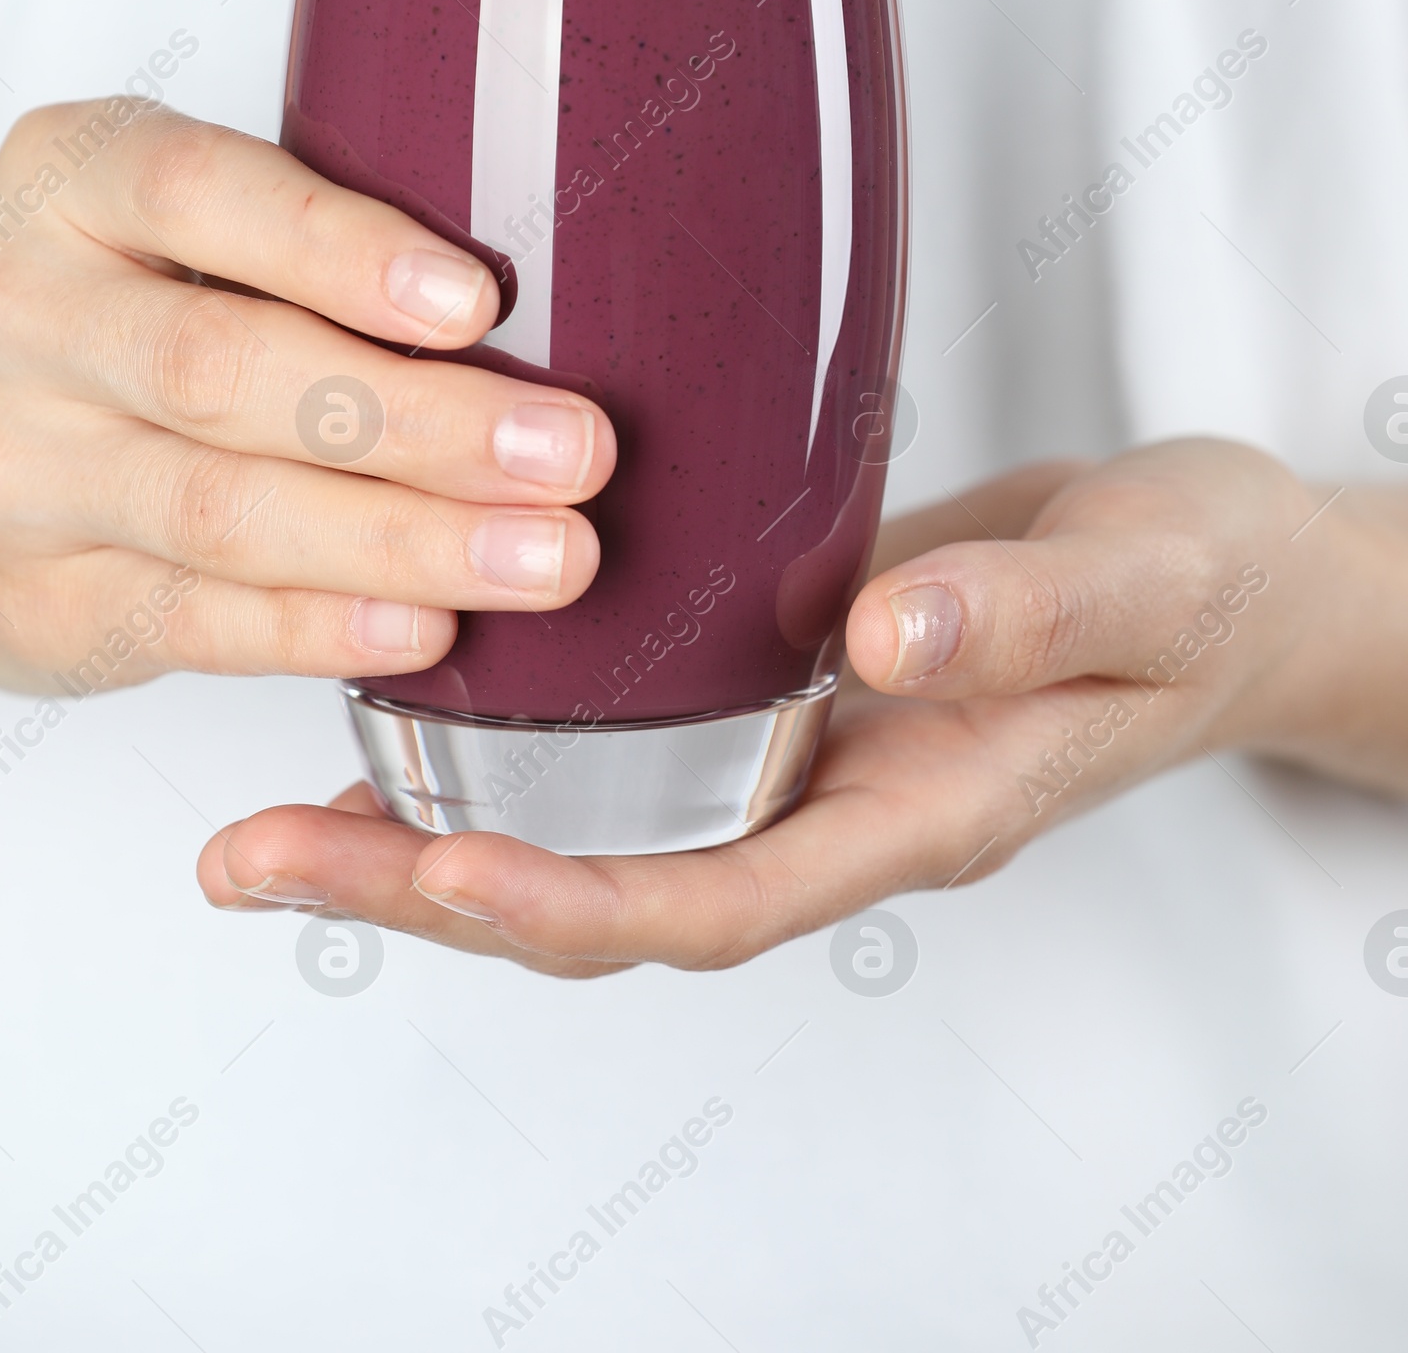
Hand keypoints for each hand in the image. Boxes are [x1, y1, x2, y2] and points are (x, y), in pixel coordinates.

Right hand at [0, 99, 613, 689]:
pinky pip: (194, 621)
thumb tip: (528, 313)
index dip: (343, 250)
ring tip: (547, 555)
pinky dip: (322, 629)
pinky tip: (427, 624)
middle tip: (574, 451)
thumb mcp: (153, 220)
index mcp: (67, 182)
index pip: (200, 196)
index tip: (478, 301)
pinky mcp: (32, 602)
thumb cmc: (88, 306)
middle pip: (228, 372)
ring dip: (405, 539)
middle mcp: (15, 318)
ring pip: (221, 511)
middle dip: (422, 421)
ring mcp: (11, 472)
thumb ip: (293, 237)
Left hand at [196, 439, 1406, 976]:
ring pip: (587, 831)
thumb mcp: (1148, 587)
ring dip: (429, 830)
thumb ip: (1025, 616)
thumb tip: (876, 638)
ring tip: (273, 814)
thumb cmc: (1199, 591)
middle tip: (258, 857)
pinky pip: (615, 745)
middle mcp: (827, 805)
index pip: (718, 898)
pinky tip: (407, 699)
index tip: (430, 875)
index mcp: (914, 815)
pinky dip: (500, 743)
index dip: (569, 902)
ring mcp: (791, 752)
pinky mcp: (766, 679)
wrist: (1219, 574)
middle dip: (427, 888)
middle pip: (606, 892)